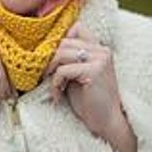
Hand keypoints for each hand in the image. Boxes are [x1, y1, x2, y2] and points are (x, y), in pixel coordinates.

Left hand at [46, 22, 136, 151]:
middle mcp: (101, 50)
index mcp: (99, 48)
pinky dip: (55, 83)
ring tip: (53, 87)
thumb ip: (68, 59)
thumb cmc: (89, 101)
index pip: (76, 28)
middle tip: (46, 75)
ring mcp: (99, 59)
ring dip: (51, 72)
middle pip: (64, 42)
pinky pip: (63, 70)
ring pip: (61, 54)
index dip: (61, 41)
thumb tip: (45, 48)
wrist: (107, 123)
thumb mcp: (77, 74)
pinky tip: (57, 95)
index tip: (52, 60)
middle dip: (51, 59)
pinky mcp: (94, 71)